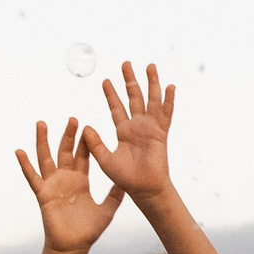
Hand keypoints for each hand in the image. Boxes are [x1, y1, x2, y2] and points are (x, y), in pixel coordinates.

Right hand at [15, 117, 124, 253]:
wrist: (73, 247)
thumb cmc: (89, 231)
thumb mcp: (108, 210)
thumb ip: (116, 196)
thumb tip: (128, 182)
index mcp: (81, 181)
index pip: (82, 156)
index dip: (84, 142)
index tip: (87, 126)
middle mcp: (66, 179)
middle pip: (66, 152)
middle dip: (68, 135)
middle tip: (72, 119)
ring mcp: (53, 185)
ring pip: (47, 158)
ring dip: (43, 141)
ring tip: (42, 123)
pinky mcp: (43, 194)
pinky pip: (32, 177)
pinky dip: (25, 165)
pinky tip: (19, 151)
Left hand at [86, 61, 174, 199]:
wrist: (144, 189)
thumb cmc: (126, 178)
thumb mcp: (104, 160)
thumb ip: (95, 143)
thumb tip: (84, 127)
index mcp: (123, 131)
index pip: (116, 107)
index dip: (111, 94)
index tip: (105, 81)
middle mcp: (137, 126)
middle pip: (133, 97)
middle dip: (130, 80)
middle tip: (125, 64)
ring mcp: (150, 128)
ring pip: (151, 100)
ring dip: (151, 83)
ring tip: (150, 66)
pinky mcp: (161, 133)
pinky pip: (166, 114)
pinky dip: (168, 100)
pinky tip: (170, 87)